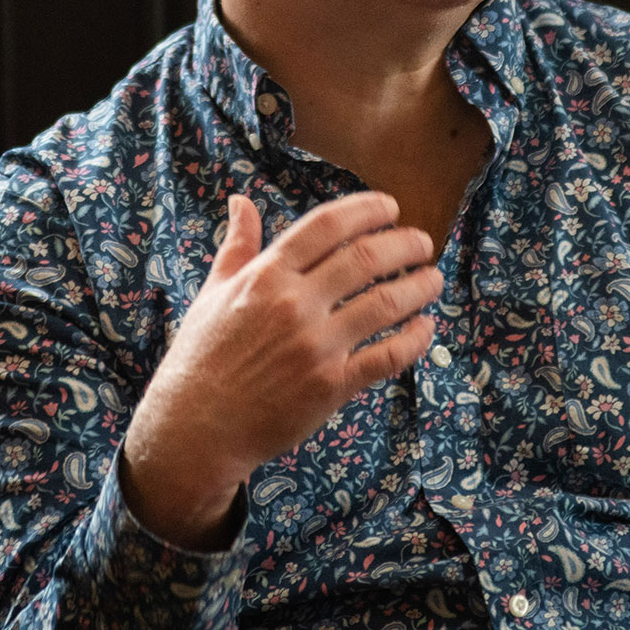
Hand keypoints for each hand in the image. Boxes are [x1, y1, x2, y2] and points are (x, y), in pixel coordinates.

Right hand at [118, 190, 440, 548]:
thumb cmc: (202, 357)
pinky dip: (414, 339)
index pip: (327, 225)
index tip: (390, 207)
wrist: (195, 428)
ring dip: (419, 287)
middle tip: (422, 242)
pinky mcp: (330, 386)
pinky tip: (424, 327)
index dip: (366, 209)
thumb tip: (240, 201)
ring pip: (386, 304)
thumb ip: (237, 245)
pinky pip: (387, 356)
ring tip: (433, 279)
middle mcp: (294, 305)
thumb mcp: (214, 292)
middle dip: (404, 244)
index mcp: (266, 276)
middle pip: (365, 258)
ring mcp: (315, 346)